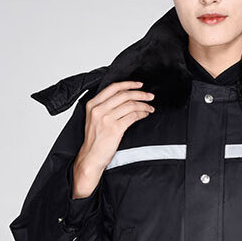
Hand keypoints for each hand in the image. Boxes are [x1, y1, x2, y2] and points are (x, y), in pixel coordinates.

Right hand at [72, 80, 154, 197]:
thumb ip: (106, 107)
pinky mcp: (115, 128)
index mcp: (92, 104)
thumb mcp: (95, 118)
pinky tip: (145, 115)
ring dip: (143, 105)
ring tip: (149, 108)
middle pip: (124, 95)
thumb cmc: (95, 139)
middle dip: (140, 94)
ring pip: (130, 105)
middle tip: (150, 96)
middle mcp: (98, 109)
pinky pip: (132, 116)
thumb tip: (126, 99)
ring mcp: (106, 119)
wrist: (91, 156)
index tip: (140, 84)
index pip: (113, 88)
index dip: (128, 84)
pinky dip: (141, 114)